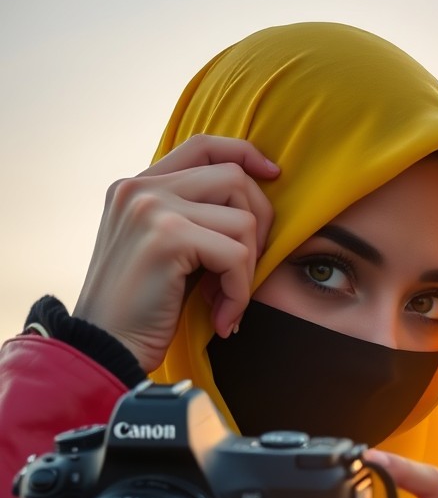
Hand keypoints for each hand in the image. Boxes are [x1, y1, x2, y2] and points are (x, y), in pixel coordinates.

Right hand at [73, 135, 279, 371]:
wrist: (104, 351)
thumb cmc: (139, 312)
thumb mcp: (161, 252)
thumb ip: (191, 220)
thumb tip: (253, 208)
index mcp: (136, 187)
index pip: (203, 146)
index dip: (245, 154)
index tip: (273, 175)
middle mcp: (141, 189)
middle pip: (234, 178)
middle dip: (258, 226)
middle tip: (245, 272)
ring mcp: (152, 209)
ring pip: (243, 220)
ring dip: (248, 268)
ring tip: (225, 301)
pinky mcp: (167, 238)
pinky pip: (236, 256)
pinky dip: (240, 292)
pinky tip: (222, 318)